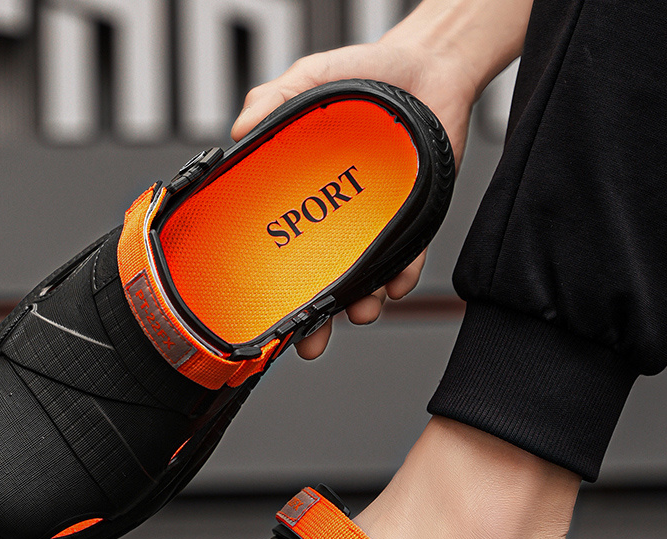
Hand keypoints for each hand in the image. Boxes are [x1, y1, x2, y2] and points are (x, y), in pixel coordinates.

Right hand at [231, 39, 475, 358]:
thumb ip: (274, 101)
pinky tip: (395, 282)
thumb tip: (239, 132)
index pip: (282, 252)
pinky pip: (408, 260)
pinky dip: (402, 277)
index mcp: (303, 200)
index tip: (262, 315)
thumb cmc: (364, 76)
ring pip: (365, 281)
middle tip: (308, 342)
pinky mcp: (415, 220)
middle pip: (322, 283)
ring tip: (359, 311)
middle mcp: (337, 223)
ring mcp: (375, 225)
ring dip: (361, 304)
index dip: (273, 287)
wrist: (427, 68)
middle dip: (316, 321)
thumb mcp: (309, 83)